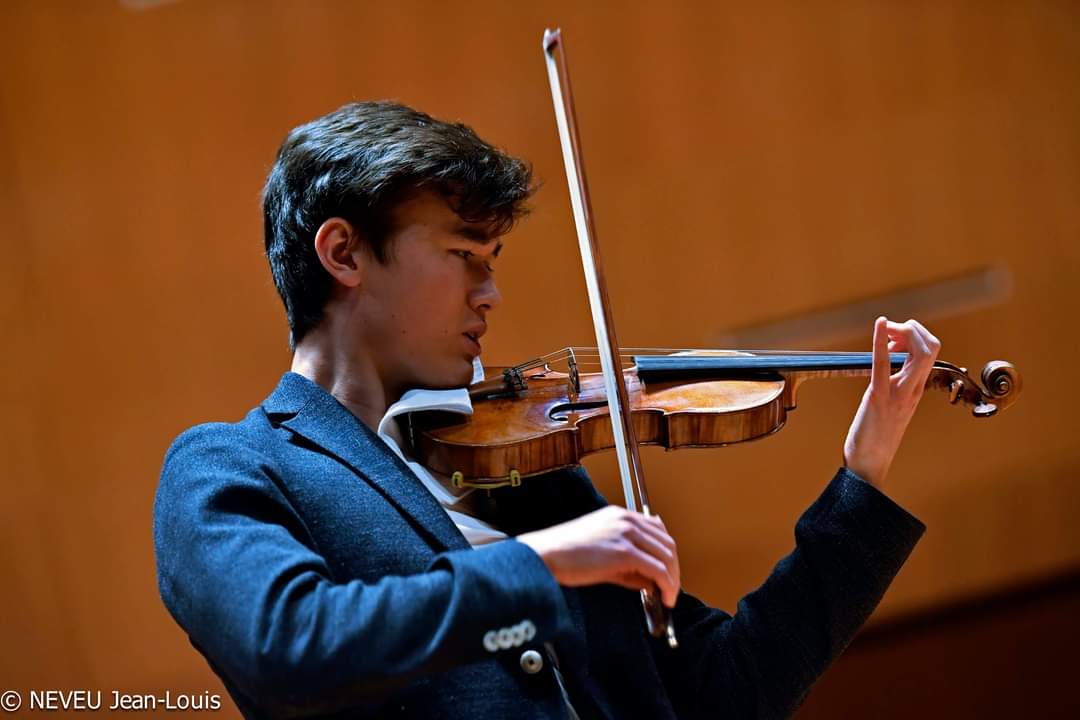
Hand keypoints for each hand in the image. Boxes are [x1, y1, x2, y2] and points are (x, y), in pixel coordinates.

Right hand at [517, 505, 680, 606]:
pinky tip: (663, 597)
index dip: (668, 553)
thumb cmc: (565, 554)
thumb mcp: (603, 552)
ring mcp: (627, 534)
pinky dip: (666, 585)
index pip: (658, 530)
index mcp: (620, 515)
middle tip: (672, 589)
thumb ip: (628, 564)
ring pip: (666, 556)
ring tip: (669, 597)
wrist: (546, 554)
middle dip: (674, 569)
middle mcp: (627, 520)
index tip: (669, 570)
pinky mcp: (625, 551)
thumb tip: (649, 581)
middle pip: (667, 543)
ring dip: (673, 580)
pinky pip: (657, 569)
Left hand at [843, 316, 940, 488]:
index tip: (895, 338)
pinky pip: (884, 364)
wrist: (869, 463)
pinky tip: (880, 324)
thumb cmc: (876, 435)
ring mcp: (899, 393)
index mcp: (916, 389)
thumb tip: (889, 361)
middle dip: (913, 328)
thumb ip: (896, 384)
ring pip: (920, 352)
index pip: (930, 351)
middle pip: (931, 346)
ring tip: (886, 334)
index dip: (917, 335)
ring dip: (903, 332)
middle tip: (892, 332)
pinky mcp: (878, 397)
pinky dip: (882, 340)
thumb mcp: (893, 404)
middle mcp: (913, 389)